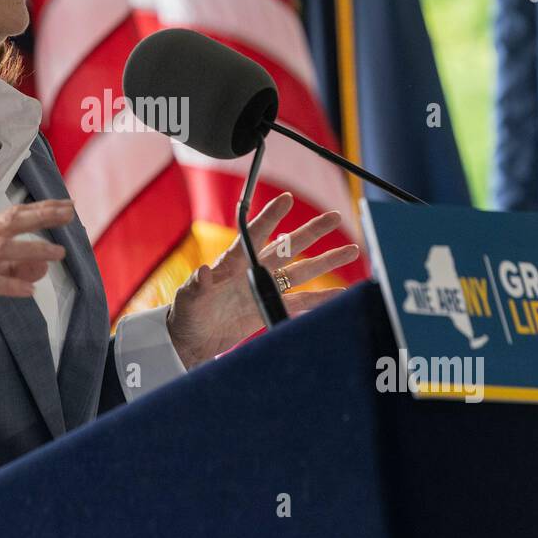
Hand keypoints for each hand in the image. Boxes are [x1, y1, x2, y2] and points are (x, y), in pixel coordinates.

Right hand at [0, 199, 74, 349]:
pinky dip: (10, 284)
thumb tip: (43, 265)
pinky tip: (29, 291)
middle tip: (70, 215)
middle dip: (40, 217)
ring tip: (58, 254)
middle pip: (7, 223)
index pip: (9, 215)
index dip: (39, 209)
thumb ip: (10, 268)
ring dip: (32, 250)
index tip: (66, 206)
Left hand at [165, 192, 358, 367]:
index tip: (287, 199)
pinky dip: (320, 299)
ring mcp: (263, 290)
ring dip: (326, 262)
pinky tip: (340, 294)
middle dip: (312, 232)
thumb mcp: (188, 297)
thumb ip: (198, 285)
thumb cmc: (186, 313)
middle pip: (289, 247)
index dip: (270, 217)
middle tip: (335, 216)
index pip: (254, 234)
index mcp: (232, 262)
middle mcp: (253, 271)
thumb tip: (203, 272)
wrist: (191, 338)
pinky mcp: (268, 309)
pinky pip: (299, 303)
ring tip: (351, 251)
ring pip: (302, 272)